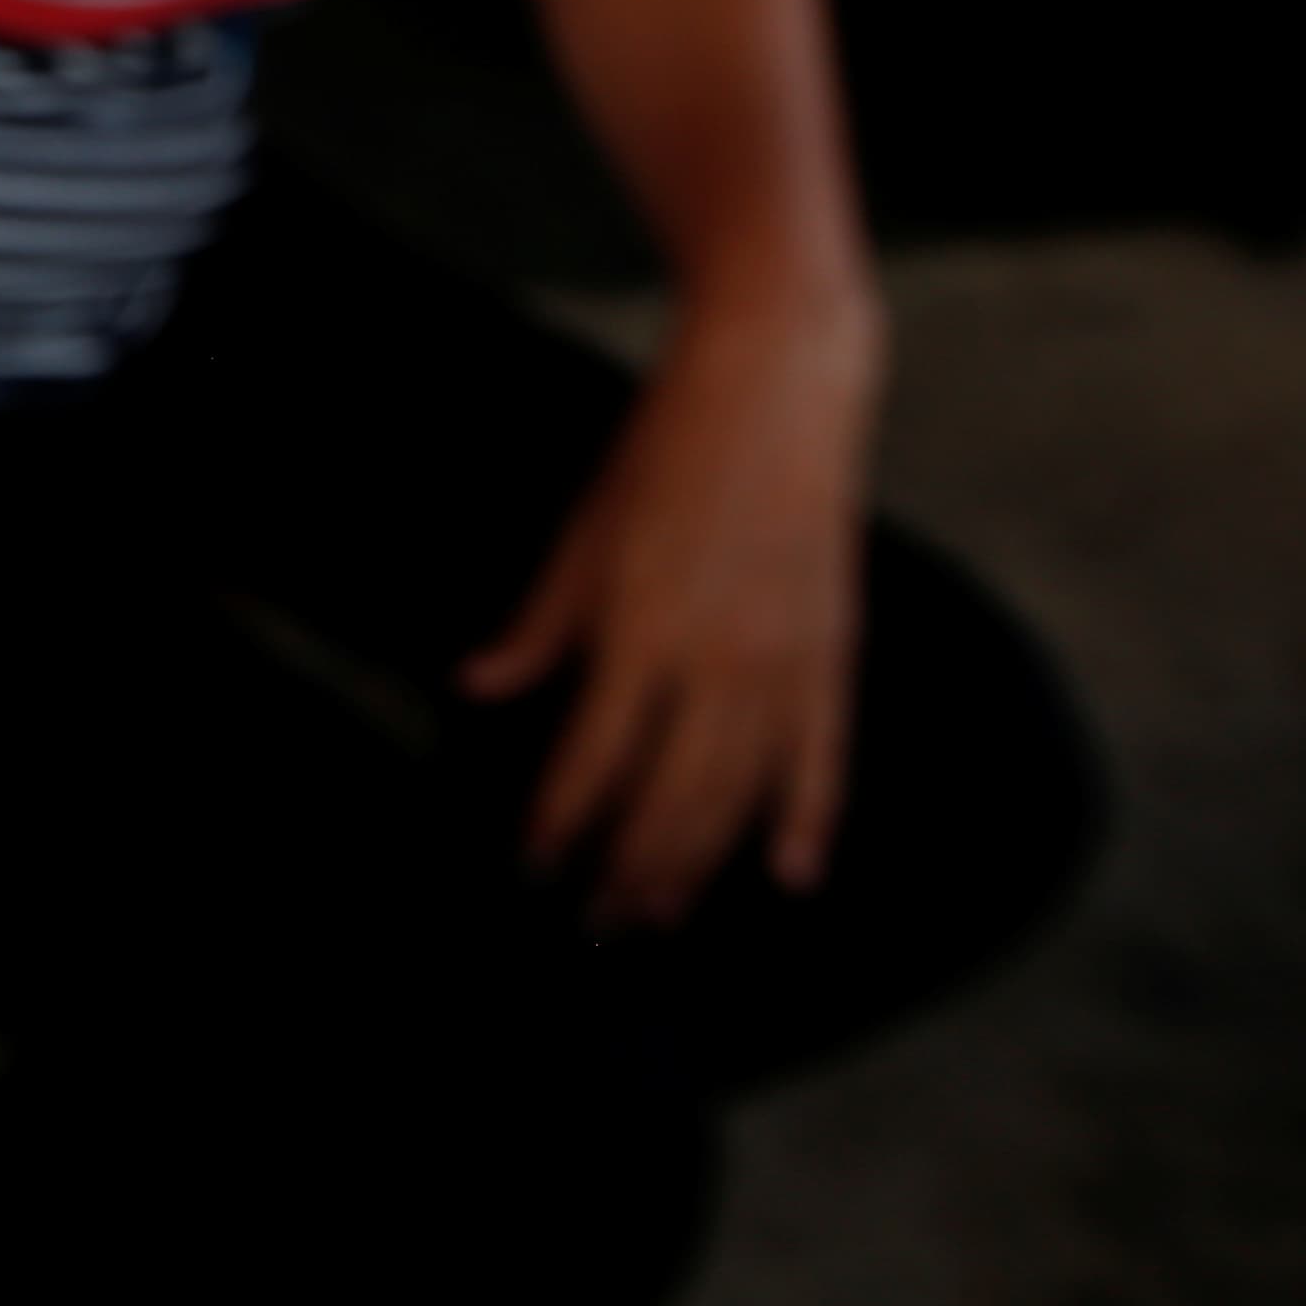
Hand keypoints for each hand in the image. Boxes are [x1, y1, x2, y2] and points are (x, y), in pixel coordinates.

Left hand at [459, 301, 877, 924]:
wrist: (777, 388)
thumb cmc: (663, 453)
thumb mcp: (583, 532)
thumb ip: (537, 626)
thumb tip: (474, 687)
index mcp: (640, 630)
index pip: (590, 761)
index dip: (559, 822)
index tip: (532, 863)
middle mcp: (716, 661)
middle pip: (667, 799)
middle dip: (628, 867)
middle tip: (597, 918)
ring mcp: (782, 661)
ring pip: (738, 794)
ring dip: (698, 861)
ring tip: (662, 911)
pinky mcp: (831, 649)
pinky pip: (821, 757)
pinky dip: (806, 819)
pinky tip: (789, 875)